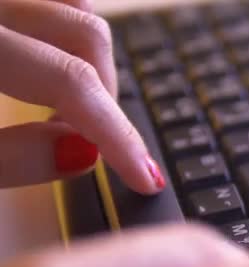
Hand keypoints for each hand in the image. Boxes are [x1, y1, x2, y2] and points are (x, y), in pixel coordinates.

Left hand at [0, 0, 164, 193]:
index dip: (116, 134)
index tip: (144, 177)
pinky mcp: (6, 0)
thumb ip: (9, 158)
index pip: (71, 81)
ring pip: (81, 9)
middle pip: (88, 36)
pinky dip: (73, 29)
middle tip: (88, 142)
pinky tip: (58, 59)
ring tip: (71, 103)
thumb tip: (80, 154)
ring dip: (93, 60)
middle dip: (104, 97)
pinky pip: (62, 0)